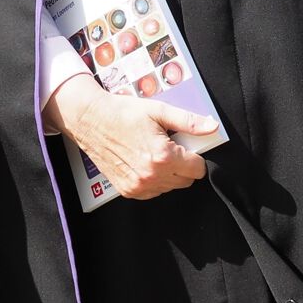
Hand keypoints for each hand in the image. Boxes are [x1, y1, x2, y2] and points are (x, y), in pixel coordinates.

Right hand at [42, 72, 216, 199]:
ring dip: (168, 173)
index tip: (183, 144)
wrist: (90, 120)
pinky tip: (143, 161)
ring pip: (171, 187)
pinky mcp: (128, 190)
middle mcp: (151, 175)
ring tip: (152, 152)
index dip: (195, 155)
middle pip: (187, 180)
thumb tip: (212, 127)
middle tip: (167, 145)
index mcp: (163, 156)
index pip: (198, 169)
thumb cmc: (122, 113)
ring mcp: (138, 186)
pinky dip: (154, 180)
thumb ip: (189, 122)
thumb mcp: (158, 111)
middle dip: (183, 164)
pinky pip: (154, 192)